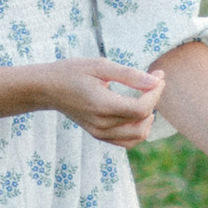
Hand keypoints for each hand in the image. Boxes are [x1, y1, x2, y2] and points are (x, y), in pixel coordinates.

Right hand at [40, 59, 164, 146]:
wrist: (49, 88)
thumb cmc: (74, 72)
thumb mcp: (101, 66)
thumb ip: (130, 75)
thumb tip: (157, 80)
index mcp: (102, 106)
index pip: (141, 108)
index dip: (156, 93)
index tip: (159, 75)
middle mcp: (102, 125)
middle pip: (142, 122)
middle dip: (154, 101)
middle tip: (153, 82)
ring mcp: (100, 133)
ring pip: (138, 136)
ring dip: (148, 118)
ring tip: (146, 97)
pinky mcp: (99, 136)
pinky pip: (127, 142)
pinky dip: (138, 130)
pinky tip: (137, 112)